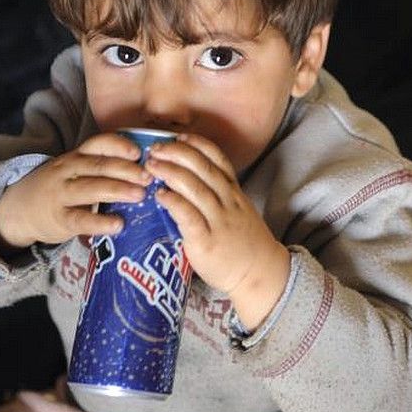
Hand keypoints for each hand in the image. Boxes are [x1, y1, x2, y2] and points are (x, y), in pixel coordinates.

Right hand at [0, 133, 152, 254]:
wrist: (19, 209)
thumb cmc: (61, 188)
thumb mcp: (77, 170)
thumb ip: (105, 168)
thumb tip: (150, 169)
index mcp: (77, 156)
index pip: (98, 144)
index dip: (119, 146)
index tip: (139, 152)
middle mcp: (68, 170)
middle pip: (98, 165)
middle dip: (126, 170)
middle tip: (149, 177)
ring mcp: (61, 194)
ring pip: (90, 188)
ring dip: (117, 190)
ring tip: (140, 195)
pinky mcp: (59, 218)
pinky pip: (80, 219)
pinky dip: (100, 222)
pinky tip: (119, 224)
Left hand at [145, 134, 289, 329]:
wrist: (260, 274)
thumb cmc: (243, 245)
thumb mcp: (238, 212)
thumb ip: (217, 198)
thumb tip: (185, 184)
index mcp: (235, 193)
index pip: (219, 159)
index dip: (198, 145)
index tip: (179, 136)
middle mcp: (228, 202)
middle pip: (203, 168)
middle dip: (178, 153)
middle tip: (155, 149)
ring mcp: (219, 221)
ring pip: (195, 188)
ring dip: (171, 172)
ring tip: (151, 166)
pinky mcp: (207, 241)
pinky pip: (189, 216)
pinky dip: (173, 202)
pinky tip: (159, 195)